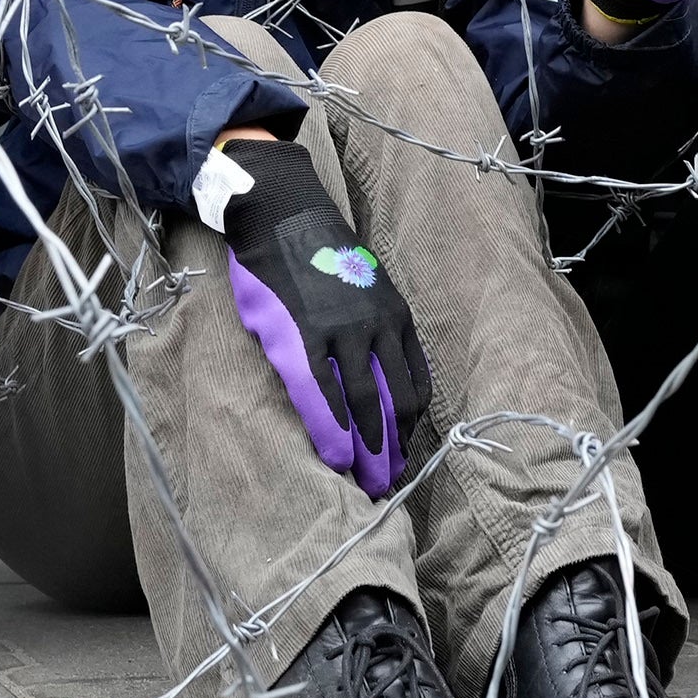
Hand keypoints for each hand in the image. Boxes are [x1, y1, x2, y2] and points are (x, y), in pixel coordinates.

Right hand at [213, 139, 431, 498]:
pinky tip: (333, 455)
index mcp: (397, 319)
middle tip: (388, 484)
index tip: (401, 455)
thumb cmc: (318, 255)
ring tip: (364, 482)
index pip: (415, 388)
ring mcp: (343, 332)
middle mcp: (379, 328)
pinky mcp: (303, 336)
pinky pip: (323, 394)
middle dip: (394, 450)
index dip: (409, 429)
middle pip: (396, 405)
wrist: (282, 214)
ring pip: (366, 405)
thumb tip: (368, 380)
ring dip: (367, 450)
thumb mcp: (365, 288)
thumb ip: (373, 330)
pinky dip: (331, 430)